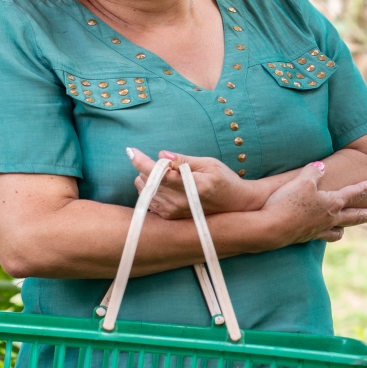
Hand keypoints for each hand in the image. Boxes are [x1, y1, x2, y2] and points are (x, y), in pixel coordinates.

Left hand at [127, 148, 263, 217]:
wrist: (235, 205)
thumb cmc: (225, 180)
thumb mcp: (209, 164)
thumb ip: (183, 160)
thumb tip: (161, 155)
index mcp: (193, 186)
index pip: (160, 174)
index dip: (142, 161)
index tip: (131, 151)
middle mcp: (181, 202)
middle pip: (148, 181)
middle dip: (148, 167)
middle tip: (163, 163)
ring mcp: (175, 211)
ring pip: (145, 191)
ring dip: (147, 179)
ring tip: (164, 174)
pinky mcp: (171, 217)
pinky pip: (149, 200)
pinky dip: (150, 189)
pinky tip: (162, 185)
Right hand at [256, 161, 366, 243]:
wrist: (271, 228)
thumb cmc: (288, 202)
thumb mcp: (303, 180)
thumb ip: (314, 172)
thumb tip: (321, 166)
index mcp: (333, 203)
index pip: (355, 192)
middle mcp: (330, 218)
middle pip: (355, 216)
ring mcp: (319, 230)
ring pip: (339, 230)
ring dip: (346, 227)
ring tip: (348, 225)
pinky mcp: (306, 237)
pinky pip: (323, 236)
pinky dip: (327, 233)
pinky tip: (324, 231)